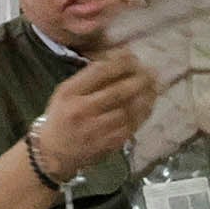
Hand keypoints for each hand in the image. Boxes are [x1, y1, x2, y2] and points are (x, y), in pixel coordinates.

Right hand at [35, 48, 156, 171]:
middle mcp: (83, 110)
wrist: (54, 152)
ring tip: (155, 84)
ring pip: (128, 109)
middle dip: (138, 79)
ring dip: (145, 95)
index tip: (132, 55)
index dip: (120, 62)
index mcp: (70, 93)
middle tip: (151, 71)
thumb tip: (117, 60)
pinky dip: (143, 112)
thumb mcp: (65, 92)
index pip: (99, 72)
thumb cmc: (61, 116)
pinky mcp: (109, 143)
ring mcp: (97, 129)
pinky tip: (149, 103)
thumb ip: (87, 78)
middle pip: (117, 91)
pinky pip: (131, 125)